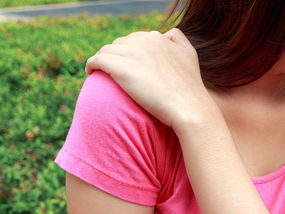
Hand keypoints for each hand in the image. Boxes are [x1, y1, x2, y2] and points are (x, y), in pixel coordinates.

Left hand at [85, 28, 218, 132]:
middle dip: (116, 55)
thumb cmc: (190, 87)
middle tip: (114, 70)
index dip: (130, 52)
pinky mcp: (119, 67)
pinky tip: (92, 73)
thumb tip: (165, 34)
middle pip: (120, 43)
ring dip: (103, 59)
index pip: (135, 39)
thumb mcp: (189, 54)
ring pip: (106, 50)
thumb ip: (177, 39)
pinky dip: (92, 64)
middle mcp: (143, 41)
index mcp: (157, 37)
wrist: (187, 106)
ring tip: (100, 72)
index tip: (128, 65)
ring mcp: (130, 53)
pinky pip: (97, 60)